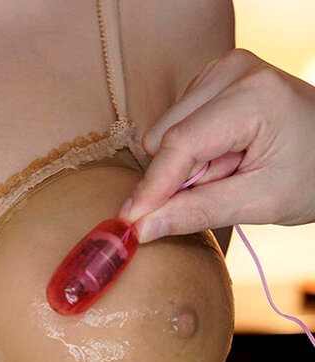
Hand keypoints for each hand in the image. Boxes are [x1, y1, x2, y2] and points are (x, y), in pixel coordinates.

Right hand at [118, 49, 314, 242]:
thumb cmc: (314, 176)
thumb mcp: (262, 202)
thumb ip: (198, 211)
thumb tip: (141, 227)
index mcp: (253, 95)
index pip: (181, 145)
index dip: (152, 188)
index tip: (128, 222)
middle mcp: (232, 70)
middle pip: (165, 136)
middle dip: (181, 175)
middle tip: (225, 185)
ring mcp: (221, 70)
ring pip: (165, 131)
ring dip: (188, 163)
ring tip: (232, 167)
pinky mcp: (213, 79)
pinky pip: (175, 123)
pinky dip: (194, 149)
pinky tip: (227, 152)